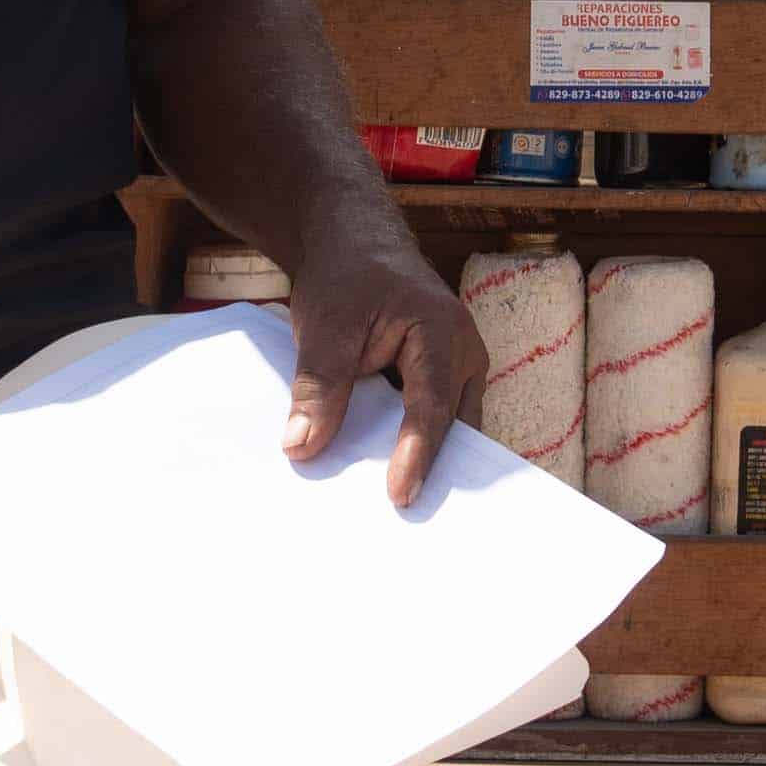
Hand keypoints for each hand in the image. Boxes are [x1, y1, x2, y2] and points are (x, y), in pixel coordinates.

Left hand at [277, 232, 478, 500]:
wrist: (354, 240)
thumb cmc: (344, 275)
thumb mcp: (324, 325)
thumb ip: (318, 387)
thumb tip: (301, 448)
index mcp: (441, 332)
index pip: (432, 405)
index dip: (416, 454)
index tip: (400, 496)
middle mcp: (464, 352)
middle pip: (454, 425)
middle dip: (438, 471)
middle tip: (413, 524)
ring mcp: (459, 367)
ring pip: (450, 427)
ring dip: (429, 461)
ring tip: (404, 516)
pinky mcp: (442, 380)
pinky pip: (434, 420)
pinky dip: (414, 446)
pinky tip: (388, 478)